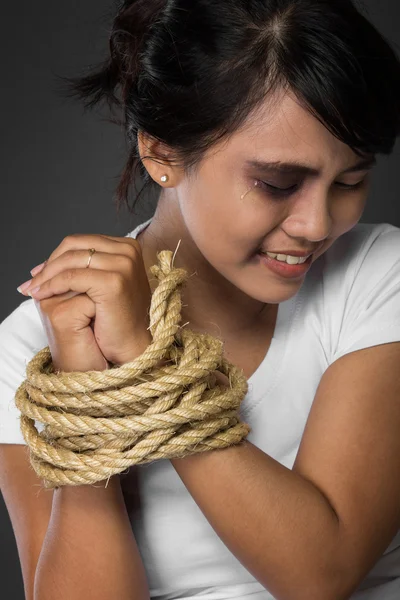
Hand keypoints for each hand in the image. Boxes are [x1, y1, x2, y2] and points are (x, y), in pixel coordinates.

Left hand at [18, 234, 152, 368]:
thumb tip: (44, 264)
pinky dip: (53, 285)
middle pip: (75, 246)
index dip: (56, 256)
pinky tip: (42, 296)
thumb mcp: (102, 283)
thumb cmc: (117, 318)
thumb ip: (83, 268)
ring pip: (71, 260)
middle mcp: (128, 250)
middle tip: (32, 281)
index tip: (38, 273)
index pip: (81, 242)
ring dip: (47, 276)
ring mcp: (123, 265)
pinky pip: (72, 277)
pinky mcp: (114, 281)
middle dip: (49, 264)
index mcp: (127, 246)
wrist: (133, 344)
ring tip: (33, 290)